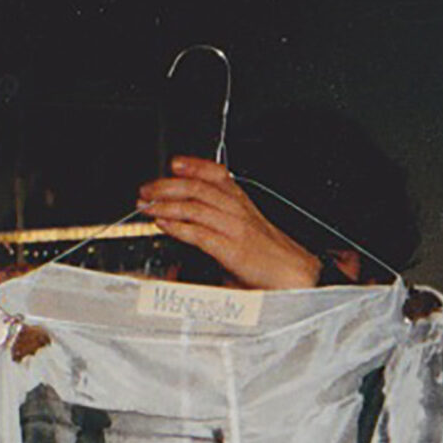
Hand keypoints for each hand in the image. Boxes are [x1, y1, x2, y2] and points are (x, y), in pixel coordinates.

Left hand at [137, 157, 320, 289]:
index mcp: (243, 206)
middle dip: (168, 186)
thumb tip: (186, 233)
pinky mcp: (232, 250)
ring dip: (166, 204)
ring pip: (196, 206)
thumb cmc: (269, 263)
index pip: (218, 175)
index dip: (195, 164)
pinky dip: (178, 226)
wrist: (296, 278)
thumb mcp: (242, 239)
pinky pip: (200, 233)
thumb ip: (216, 232)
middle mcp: (238, 212)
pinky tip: (164, 224)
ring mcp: (236, 229)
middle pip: (199, 187)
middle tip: (147, 190)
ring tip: (147, 205)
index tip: (174, 163)